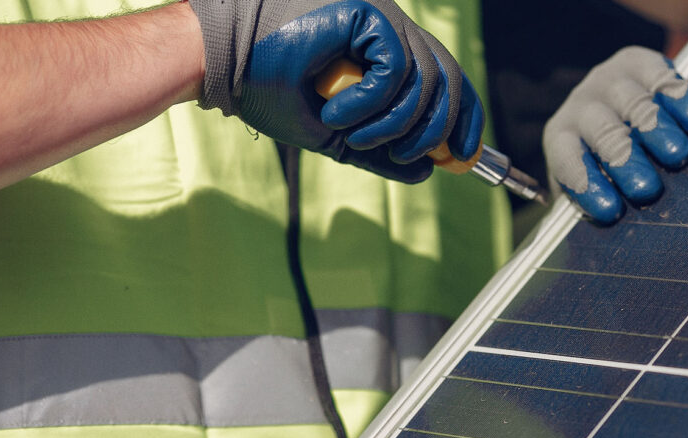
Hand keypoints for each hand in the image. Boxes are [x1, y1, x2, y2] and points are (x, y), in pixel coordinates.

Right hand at [189, 0, 482, 182]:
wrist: (223, 63)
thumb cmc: (268, 90)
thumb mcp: (333, 134)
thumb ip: (377, 151)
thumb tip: (425, 172)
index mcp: (386, 51)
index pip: (446, 80)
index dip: (464, 118)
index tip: (462, 157)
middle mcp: (391, 31)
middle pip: (447, 79)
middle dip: (438, 128)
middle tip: (408, 154)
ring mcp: (382, 19)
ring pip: (424, 80)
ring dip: (392, 123)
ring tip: (350, 134)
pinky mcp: (368, 12)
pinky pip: (396, 68)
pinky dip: (371, 102)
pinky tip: (337, 112)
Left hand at [543, 46, 687, 223]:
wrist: (615, 104)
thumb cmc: (607, 164)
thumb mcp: (594, 187)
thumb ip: (598, 208)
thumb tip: (607, 251)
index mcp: (561, 140)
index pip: (567, 161)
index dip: (587, 185)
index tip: (610, 211)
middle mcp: (582, 106)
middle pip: (603, 133)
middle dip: (624, 161)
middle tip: (646, 189)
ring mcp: (609, 81)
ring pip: (633, 104)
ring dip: (655, 129)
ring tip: (677, 154)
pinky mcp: (639, 61)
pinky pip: (659, 75)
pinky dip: (678, 96)